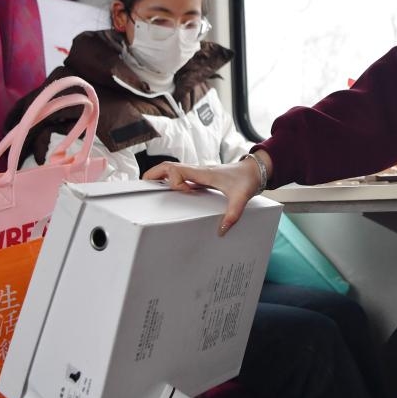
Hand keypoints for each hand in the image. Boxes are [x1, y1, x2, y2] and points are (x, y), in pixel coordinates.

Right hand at [142, 157, 264, 235]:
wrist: (255, 171)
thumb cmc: (247, 180)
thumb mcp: (241, 198)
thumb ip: (232, 215)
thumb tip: (221, 231)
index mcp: (203, 173)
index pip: (176, 169)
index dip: (172, 180)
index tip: (180, 192)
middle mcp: (197, 171)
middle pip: (167, 166)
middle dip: (152, 174)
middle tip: (141, 187)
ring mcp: (198, 174)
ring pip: (172, 170)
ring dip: (159, 177)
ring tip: (148, 189)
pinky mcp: (200, 178)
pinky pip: (180, 176)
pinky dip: (170, 181)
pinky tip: (169, 192)